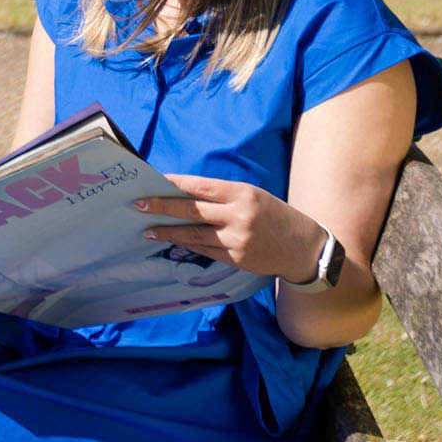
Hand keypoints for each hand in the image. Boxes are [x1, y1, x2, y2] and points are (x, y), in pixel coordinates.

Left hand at [136, 175, 324, 280]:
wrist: (302, 247)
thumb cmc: (273, 215)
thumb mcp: (252, 195)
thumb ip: (222, 195)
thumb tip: (184, 194)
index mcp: (242, 193)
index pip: (200, 187)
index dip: (175, 185)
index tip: (153, 182)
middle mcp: (238, 216)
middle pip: (192, 211)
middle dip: (162, 208)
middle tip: (139, 205)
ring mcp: (237, 240)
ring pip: (194, 235)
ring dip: (169, 232)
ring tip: (148, 229)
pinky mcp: (236, 259)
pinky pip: (205, 251)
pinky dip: (187, 245)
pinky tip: (173, 241)